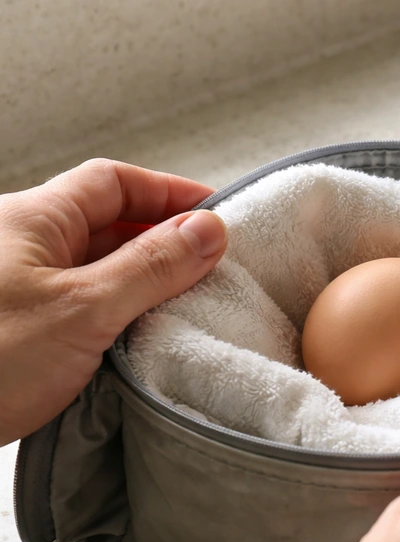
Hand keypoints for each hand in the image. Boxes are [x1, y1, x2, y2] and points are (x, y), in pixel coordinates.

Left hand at [0, 158, 226, 445]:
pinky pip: (78, 305)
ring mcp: (15, 288)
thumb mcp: (83, 309)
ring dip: (142, 279)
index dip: (169, 192)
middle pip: (105, 222)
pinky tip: (139, 338)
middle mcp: (19, 245)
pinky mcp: (14, 331)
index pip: (113, 182)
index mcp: (31, 219)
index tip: (216, 214)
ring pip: (93, 266)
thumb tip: (209, 230)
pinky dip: (116, 313)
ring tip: (187, 303)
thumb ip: (151, 266)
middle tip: (212, 266)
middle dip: (162, 238)